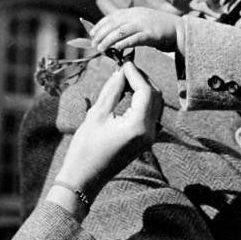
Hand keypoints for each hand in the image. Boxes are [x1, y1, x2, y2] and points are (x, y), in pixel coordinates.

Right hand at [54, 62, 162, 199]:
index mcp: (138, 126)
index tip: (124, 61)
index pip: (145, 90)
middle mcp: (150, 132)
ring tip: (124, 79)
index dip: (135, 73)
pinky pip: (150, 114)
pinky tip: (127, 94)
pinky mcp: (146, 140)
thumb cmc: (86, 148)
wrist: (85, 178)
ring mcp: (150, 138)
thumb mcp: (97, 114)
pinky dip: (142, 101)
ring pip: (155, 104)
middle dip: (141, 78)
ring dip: (143, 88)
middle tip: (124, 68)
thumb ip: (112, 90)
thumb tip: (121, 71)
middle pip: (155, 95)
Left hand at [90, 8, 182, 53]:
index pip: (112, 16)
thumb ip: (129, 25)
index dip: (100, 25)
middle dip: (101, 34)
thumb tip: (113, 34)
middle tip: (94, 44)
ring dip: (108, 40)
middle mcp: (137, 15)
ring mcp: (144, 24)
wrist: (180, 30)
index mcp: (134, 12)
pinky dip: (123, 43)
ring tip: (100, 48)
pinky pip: (134, 39)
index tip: (91, 33)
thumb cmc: (159, 29)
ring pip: (121, 31)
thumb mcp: (142, 22)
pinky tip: (115, 48)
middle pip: (114, 24)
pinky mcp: (151, 34)